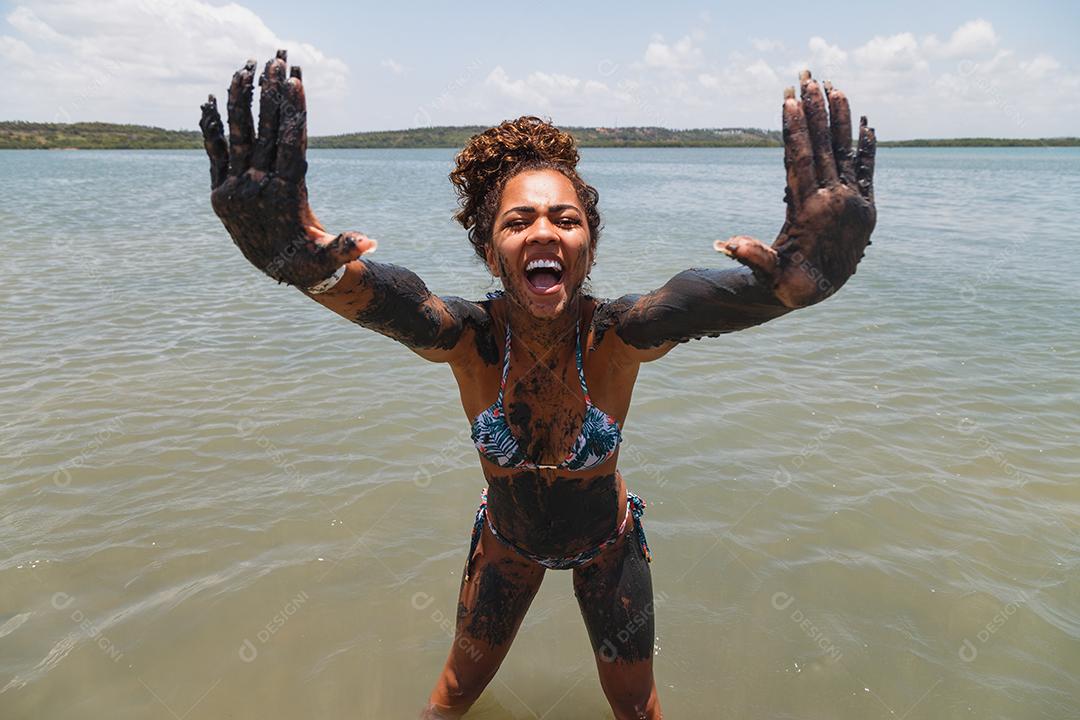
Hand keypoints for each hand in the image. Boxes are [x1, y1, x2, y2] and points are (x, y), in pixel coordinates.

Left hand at [199, 50, 375, 287]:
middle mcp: (257, 189)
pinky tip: (210, 101)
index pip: (290, 144)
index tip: (295, 80)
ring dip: (240, 100)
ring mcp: (234, 189)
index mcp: (286, 196)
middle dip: (270, 94)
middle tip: (275, 60)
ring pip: (237, 136)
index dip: (292, 110)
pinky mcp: (219, 192)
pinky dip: (211, 127)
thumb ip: (347, 246)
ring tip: (244, 69)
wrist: (278, 274)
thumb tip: (370, 242)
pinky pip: (214, 153)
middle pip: (264, 131)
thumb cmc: (313, 260)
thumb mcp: (330, 255)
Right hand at [715, 70, 876, 308]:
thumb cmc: (788, 282)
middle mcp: (835, 201)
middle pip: (824, 147)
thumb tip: (726, 243)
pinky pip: (866, 168)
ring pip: (846, 151)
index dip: (796, 129)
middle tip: (809, 79)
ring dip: (839, 118)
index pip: (801, 160)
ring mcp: (854, 201)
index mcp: (810, 210)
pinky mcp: (866, 205)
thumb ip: (753, 256)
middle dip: (815, 111)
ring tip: (835, 87)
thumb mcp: (771, 274)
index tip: (790, 101)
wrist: (821, 293)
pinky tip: (864, 123)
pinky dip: (866, 145)